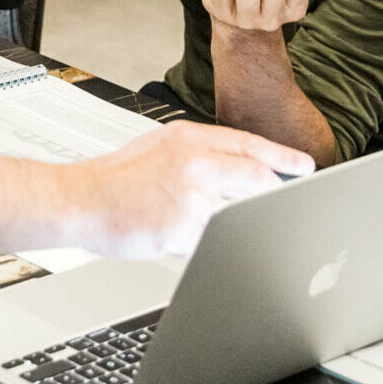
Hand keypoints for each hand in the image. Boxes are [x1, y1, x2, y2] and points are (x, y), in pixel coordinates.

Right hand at [69, 120, 313, 257]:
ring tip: (231, 227)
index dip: (282, 156)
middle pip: (256, 179)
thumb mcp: (159, 147)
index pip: (249, 144)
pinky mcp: (181, 229)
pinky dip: (212, 245)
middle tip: (284, 206)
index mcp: (188, 138)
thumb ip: (200, 154)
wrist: (77, 198)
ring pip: (239, 213)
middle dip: (274, 195)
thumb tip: (239, 169)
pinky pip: (213, 241)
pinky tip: (194, 241)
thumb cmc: (116, 178)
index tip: (305, 166)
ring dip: (241, 224)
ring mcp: (190, 196)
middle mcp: (194, 163)